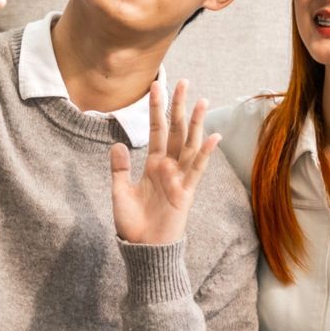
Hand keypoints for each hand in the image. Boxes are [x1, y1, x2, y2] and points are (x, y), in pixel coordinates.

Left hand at [110, 79, 219, 246]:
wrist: (143, 249)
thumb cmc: (133, 224)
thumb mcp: (119, 192)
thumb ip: (119, 168)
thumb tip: (117, 143)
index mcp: (153, 164)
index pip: (157, 130)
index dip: (157, 108)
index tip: (157, 85)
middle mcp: (169, 167)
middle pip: (176, 130)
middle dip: (179, 106)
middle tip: (183, 81)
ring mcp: (179, 178)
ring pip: (189, 144)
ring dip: (195, 123)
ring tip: (202, 100)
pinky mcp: (186, 192)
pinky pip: (197, 169)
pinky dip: (204, 153)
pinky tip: (212, 136)